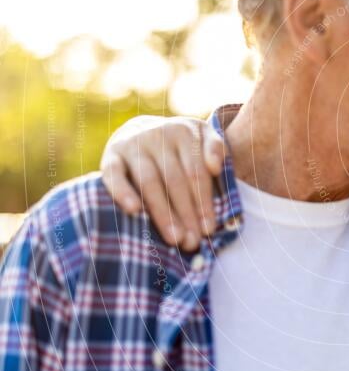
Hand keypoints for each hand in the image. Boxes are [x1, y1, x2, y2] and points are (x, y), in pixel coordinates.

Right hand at [100, 116, 223, 250]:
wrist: (140, 128)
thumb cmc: (180, 143)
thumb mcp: (202, 136)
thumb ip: (215, 147)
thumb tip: (215, 167)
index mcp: (184, 132)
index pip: (196, 173)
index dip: (204, 203)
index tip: (209, 230)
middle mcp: (158, 135)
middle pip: (175, 180)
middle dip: (186, 214)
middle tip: (192, 242)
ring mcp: (133, 145)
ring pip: (149, 182)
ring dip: (163, 213)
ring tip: (174, 238)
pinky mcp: (111, 155)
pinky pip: (114, 175)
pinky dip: (122, 192)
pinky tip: (133, 211)